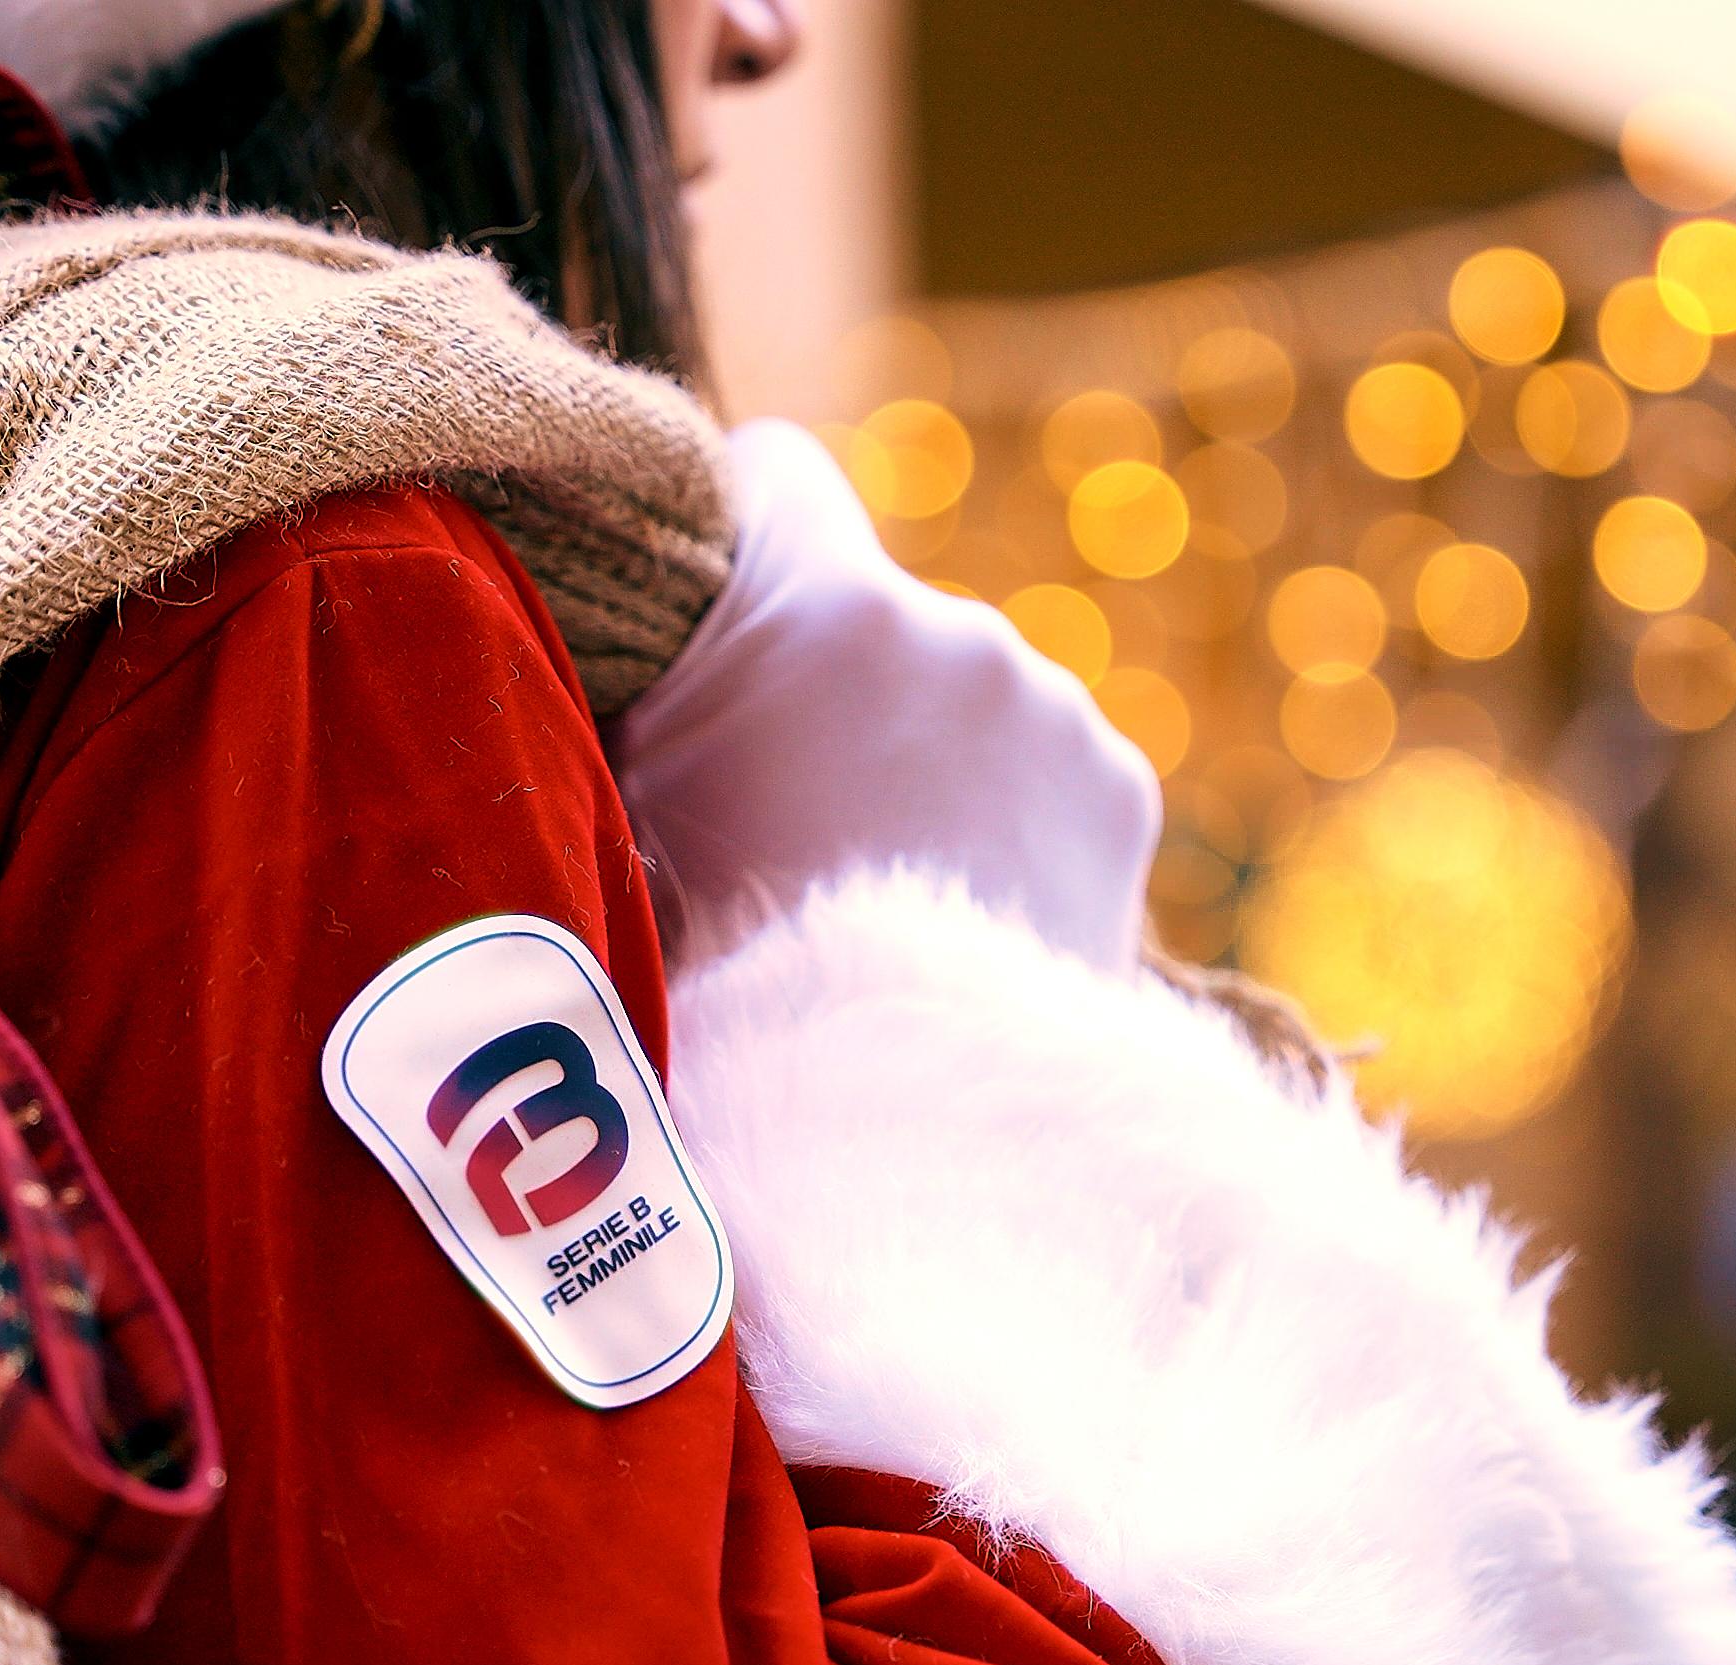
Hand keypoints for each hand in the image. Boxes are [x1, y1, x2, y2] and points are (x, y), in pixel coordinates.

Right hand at [619, 419, 1160, 971]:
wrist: (887, 1123)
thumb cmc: (722, 974)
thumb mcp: (624, 812)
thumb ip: (645, 692)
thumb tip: (614, 637)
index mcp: (825, 609)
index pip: (775, 471)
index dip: (736, 533)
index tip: (720, 603)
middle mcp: (958, 631)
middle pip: (878, 616)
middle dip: (843, 691)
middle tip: (799, 823)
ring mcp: (1056, 709)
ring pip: (970, 698)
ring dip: (935, 760)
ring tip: (890, 893)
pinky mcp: (1121, 790)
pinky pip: (1052, 768)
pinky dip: (1017, 822)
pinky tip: (970, 915)